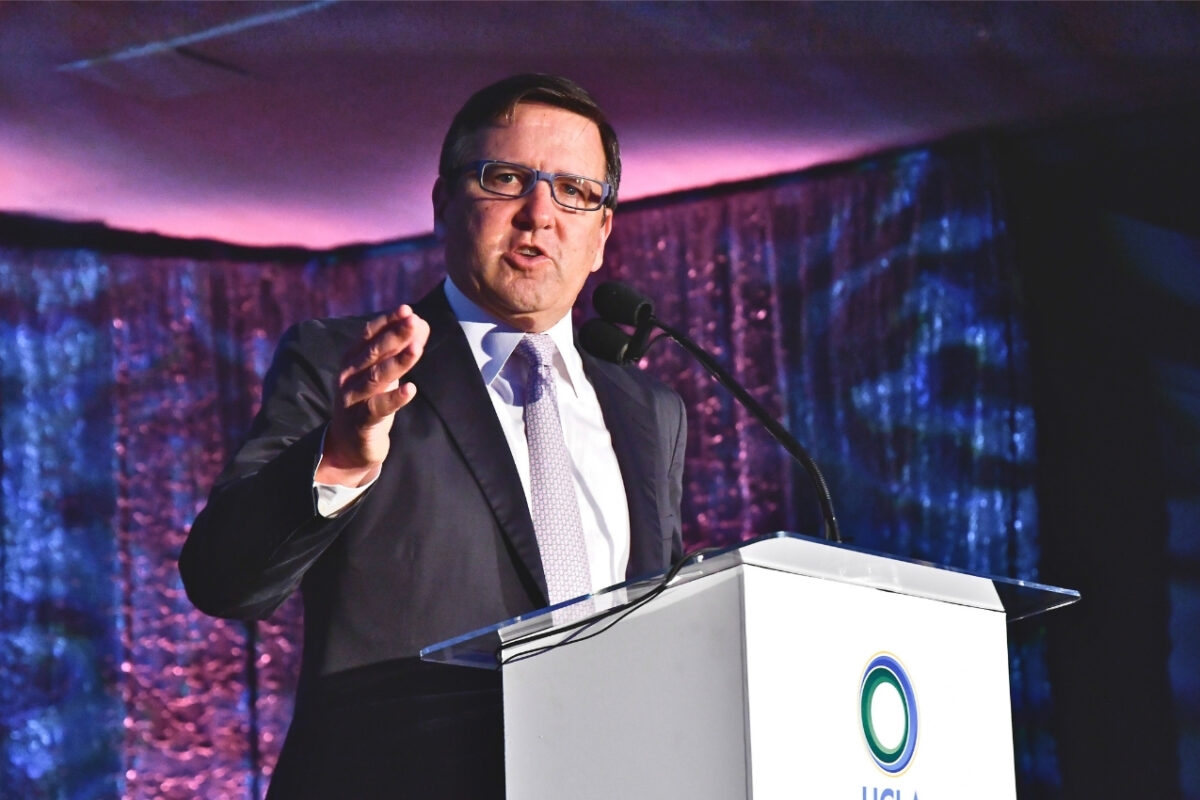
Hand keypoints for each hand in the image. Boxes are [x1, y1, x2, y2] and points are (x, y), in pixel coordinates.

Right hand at [316, 305, 429, 486]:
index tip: (407, 309)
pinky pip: (378, 408)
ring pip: (376, 378)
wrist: (349, 445)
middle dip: (395, 335)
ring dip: (397, 363)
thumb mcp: (384, 373)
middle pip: (373, 353)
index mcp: (351, 360)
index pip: (368, 335)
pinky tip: (411, 390)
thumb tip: (421, 323)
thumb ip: (399, 349)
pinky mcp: (360, 422)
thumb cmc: (370, 401)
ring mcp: (352, 399)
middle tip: (415, 321)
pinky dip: (394, 398)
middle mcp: (348, 376)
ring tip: (416, 349)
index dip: (387, 322)